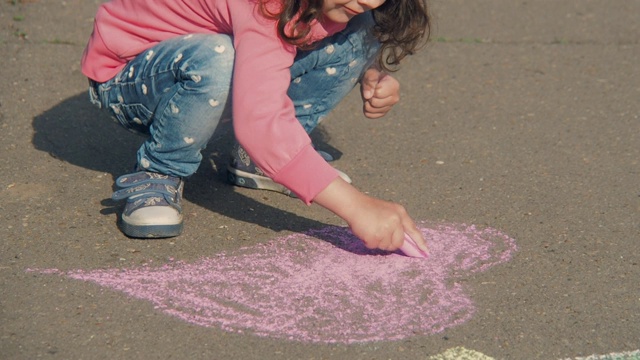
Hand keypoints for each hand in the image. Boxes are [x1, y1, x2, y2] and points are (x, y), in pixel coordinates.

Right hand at [313, 178, 427, 252]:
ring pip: (386, 246)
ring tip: (371, 229)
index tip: (426, 251)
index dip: (420, 241)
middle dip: (390, 242)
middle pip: (398, 243)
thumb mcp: (389, 210)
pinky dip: (369, 242)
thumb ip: (398, 223)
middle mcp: (395, 221)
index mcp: (400, 213)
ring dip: (378, 242)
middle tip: (380, 234)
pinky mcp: (375, 237)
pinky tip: (366, 232)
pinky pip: (374, 246)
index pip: (413, 230)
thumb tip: (402, 241)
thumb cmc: (370, 208)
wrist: (354, 205)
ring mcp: (385, 230)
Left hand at [360, 67, 399, 118]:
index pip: (377, 93)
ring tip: (370, 96)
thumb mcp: (370, 74)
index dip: (371, 89)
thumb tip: (367, 96)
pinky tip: (369, 103)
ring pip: (372, 110)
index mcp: (394, 87)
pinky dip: (366, 109)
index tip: (373, 85)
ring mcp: (390, 107)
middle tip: (370, 91)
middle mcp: (395, 98)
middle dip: (368, 97)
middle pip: (374, 103)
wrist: (375, 81)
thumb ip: (369, 82)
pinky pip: (370, 115)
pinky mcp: (383, 113)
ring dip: (366, 103)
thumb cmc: (374, 76)